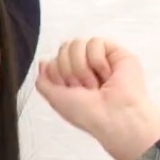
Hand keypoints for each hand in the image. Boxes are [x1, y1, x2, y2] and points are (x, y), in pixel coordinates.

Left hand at [35, 38, 159, 159]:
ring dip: (81, 67)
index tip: (68, 89)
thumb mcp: (56, 99)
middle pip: (64, 48)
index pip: (54, 59)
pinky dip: (97, 61)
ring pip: (77, 44)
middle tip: (82, 88)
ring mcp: (100, 58)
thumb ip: (43, 82)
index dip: (56, 73)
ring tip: (94, 84)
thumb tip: (43, 62)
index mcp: (71, 76)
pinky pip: (95, 42)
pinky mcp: (116, 52)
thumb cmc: (87, 113)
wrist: (113, 117)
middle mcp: (85, 65)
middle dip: (68, 70)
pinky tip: (106, 75)